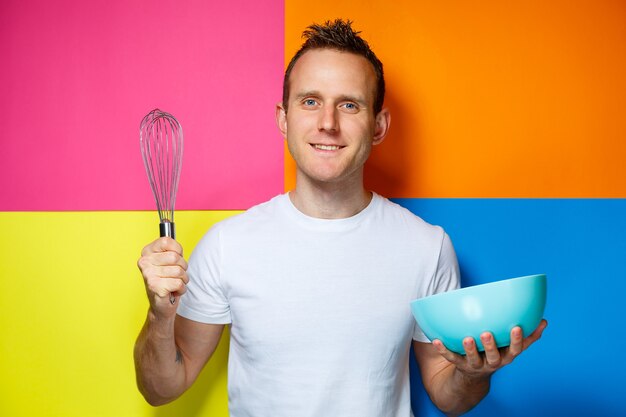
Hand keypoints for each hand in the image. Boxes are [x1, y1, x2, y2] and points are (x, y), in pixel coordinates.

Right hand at [137, 237, 188, 316]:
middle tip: (175, 274)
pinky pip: (179, 283)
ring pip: (179, 271)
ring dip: (182, 279)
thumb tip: (178, 249)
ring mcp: (148, 274)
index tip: (175, 259)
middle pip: (175, 257)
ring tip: (174, 283)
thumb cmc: (167, 280)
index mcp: (147, 252)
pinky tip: (173, 291)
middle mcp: (144, 262)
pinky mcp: (155, 287)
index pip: (166, 241)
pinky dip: (181, 289)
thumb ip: (173, 250)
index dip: (178, 250)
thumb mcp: (170, 261)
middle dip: (182, 267)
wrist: (161, 304)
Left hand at [432, 319, 547, 380]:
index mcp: (506, 356)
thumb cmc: (497, 353)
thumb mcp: (511, 347)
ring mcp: (476, 365)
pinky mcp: (460, 364)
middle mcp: (492, 362)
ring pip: (473, 359)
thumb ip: (527, 335)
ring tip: (467, 338)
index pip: (515, 350)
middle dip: (492, 346)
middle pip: (494, 357)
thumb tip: (543, 320)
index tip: (517, 327)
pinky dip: (444, 350)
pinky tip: (436, 340)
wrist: (475, 376)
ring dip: (470, 349)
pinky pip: (451, 358)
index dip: (517, 340)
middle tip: (487, 334)